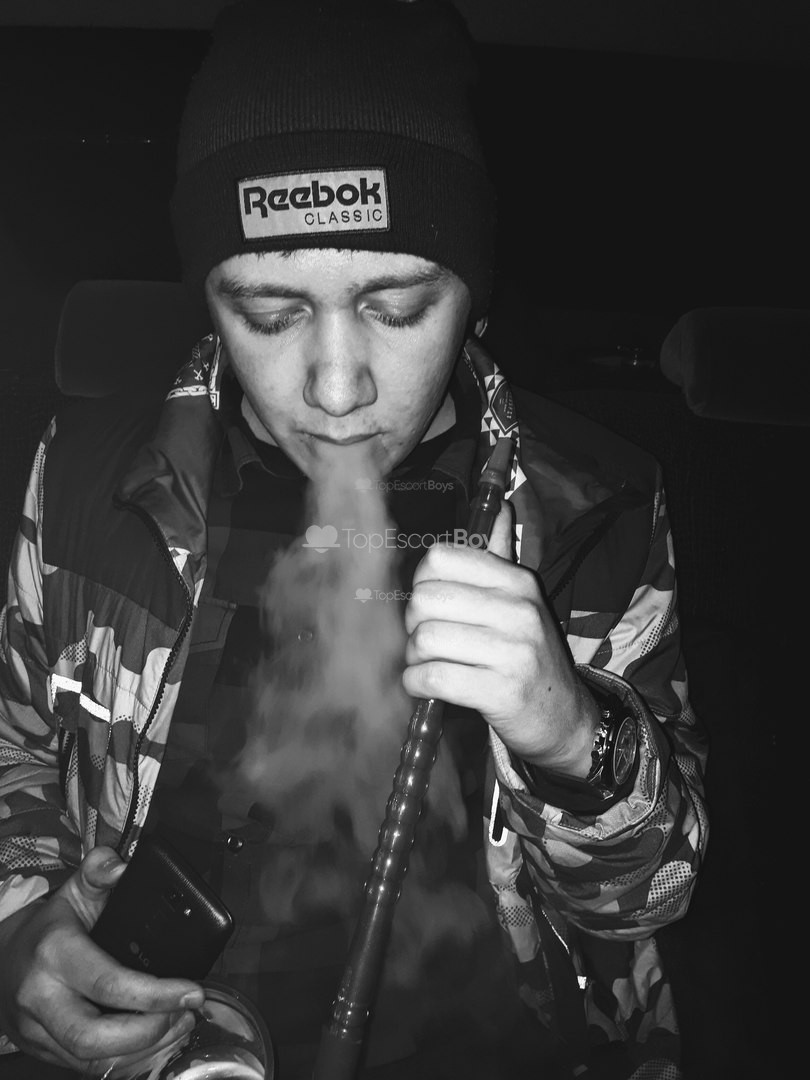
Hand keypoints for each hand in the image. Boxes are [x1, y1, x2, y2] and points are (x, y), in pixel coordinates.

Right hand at [0, 846, 205, 1075]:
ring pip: (91, 1062)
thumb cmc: (49, 926)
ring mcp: (39, 1030)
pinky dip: (127, 1062)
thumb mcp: (75, 891)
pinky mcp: (44, 1051)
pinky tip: (156, 1043)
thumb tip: (122, 865)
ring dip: (144, 1051)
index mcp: (55, 954)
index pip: (108, 984)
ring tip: (179, 1026)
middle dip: (149, 1033)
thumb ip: (100, 872)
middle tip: (186, 1014)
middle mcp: (42, 998)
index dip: (155, 994)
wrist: (5, 958)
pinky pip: (86, 1069)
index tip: (192, 991)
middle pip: (94, 1038)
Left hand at [403, 500, 599, 776]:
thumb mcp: (522, 600)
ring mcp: (513, 651)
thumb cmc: (528, 654)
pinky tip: (427, 687)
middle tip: (428, 641)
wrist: (565, 718)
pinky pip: (432, 677)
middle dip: (413, 624)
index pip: (440, 558)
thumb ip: (501, 554)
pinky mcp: (501, 692)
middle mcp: (518, 610)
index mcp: (517, 581)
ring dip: (414, 658)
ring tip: (429, 665)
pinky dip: (416, 685)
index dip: (422, 582)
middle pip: (424, 598)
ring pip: (424, 639)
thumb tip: (501, 502)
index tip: (433, 605)